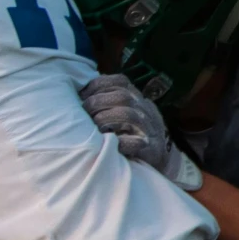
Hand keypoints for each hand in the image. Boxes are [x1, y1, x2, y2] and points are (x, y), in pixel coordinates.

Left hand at [82, 73, 201, 189]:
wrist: (159, 158)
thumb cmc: (131, 134)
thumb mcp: (123, 112)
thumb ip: (108, 101)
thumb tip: (79, 94)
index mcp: (136, 98)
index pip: (121, 81)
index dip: (99, 84)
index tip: (82, 94)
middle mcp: (144, 110)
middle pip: (123, 96)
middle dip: (97, 101)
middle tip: (83, 111)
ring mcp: (149, 128)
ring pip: (128, 114)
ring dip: (105, 118)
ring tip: (93, 126)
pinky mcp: (150, 148)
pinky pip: (136, 142)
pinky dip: (120, 142)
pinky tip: (108, 142)